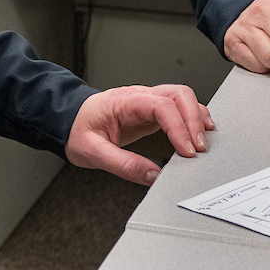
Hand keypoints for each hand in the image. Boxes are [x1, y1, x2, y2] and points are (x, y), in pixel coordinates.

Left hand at [66, 85, 214, 184]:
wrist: (66, 119)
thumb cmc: (76, 130)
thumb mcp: (92, 152)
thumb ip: (123, 165)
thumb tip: (153, 175)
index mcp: (124, 102)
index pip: (161, 106)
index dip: (179, 127)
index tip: (187, 151)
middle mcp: (139, 96)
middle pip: (178, 94)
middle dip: (194, 119)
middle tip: (199, 148)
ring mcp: (146, 101)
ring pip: (182, 97)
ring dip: (197, 116)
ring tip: (204, 141)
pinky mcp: (151, 110)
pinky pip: (177, 107)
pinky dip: (192, 117)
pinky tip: (198, 132)